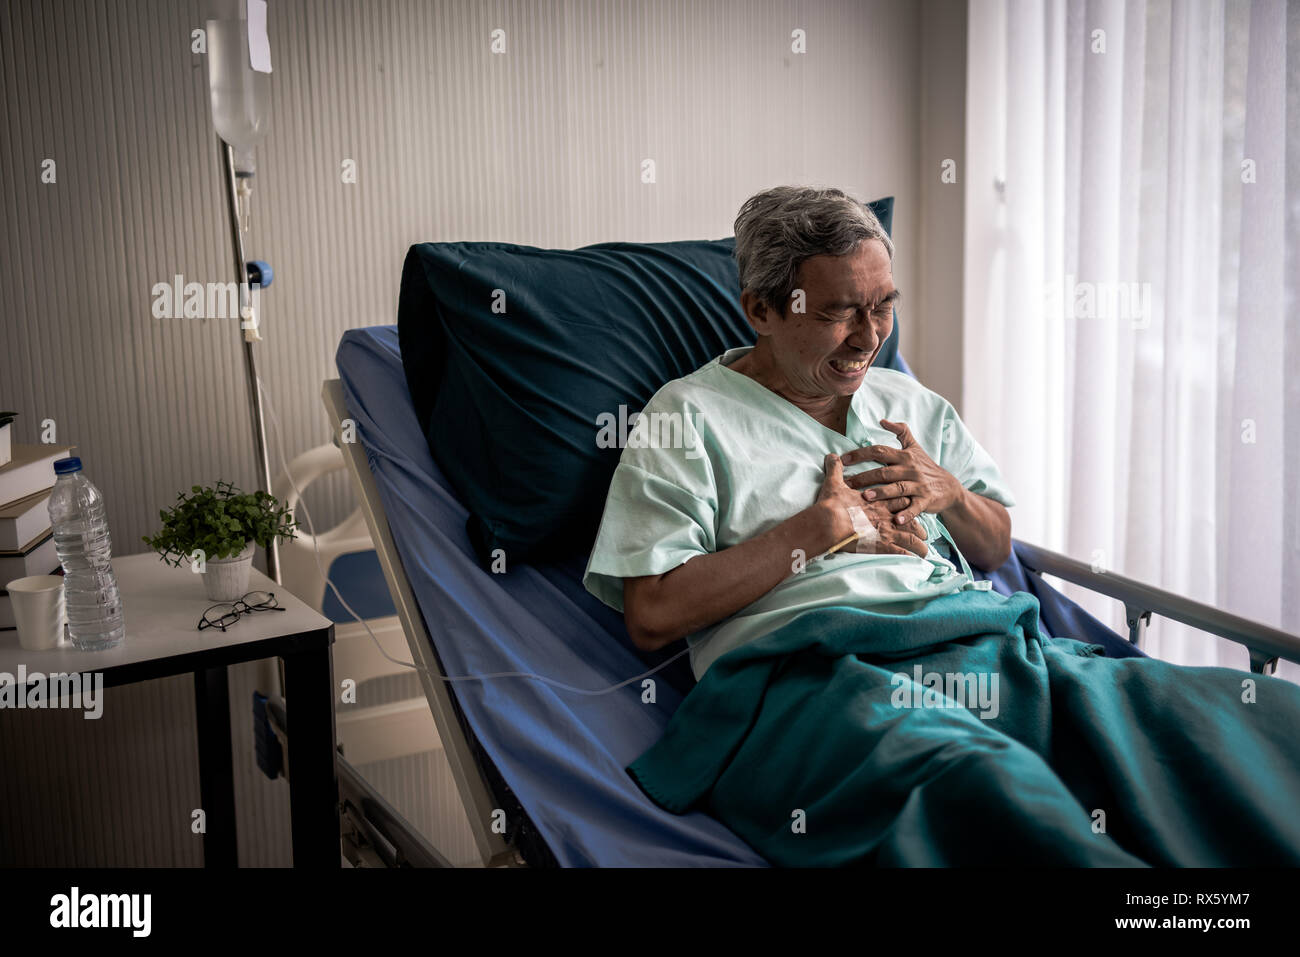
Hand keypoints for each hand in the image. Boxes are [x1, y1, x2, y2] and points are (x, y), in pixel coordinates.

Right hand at [818, 453, 927, 557]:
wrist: (828, 523)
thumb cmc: (831, 504)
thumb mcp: (833, 484)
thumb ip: (835, 470)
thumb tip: (831, 456)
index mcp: (877, 501)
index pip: (898, 498)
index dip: (906, 501)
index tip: (911, 504)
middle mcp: (885, 515)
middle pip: (909, 517)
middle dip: (917, 523)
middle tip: (923, 529)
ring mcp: (885, 530)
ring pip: (910, 537)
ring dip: (919, 544)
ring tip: (924, 550)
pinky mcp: (881, 545)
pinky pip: (901, 552)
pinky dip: (910, 555)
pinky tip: (915, 560)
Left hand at [841, 419, 963, 526]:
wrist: (949, 487)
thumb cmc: (926, 466)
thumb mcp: (915, 447)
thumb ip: (901, 431)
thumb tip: (882, 420)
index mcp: (904, 456)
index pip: (879, 451)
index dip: (860, 454)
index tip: (842, 459)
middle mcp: (911, 469)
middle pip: (884, 471)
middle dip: (864, 477)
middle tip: (846, 484)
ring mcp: (919, 485)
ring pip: (897, 488)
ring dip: (881, 493)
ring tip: (865, 497)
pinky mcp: (926, 500)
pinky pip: (915, 507)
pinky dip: (907, 514)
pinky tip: (896, 520)